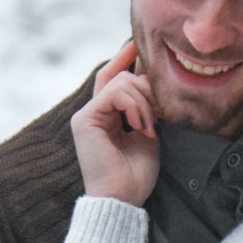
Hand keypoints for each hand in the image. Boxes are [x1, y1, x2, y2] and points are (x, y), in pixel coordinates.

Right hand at [71, 40, 158, 205]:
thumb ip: (146, 108)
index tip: (136, 43)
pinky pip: (115, 93)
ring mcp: (86, 115)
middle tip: (158, 117)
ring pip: (121, 82)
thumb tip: (152, 80)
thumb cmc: (136, 174)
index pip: (112, 77)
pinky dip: (134, 106)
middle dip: (147, 89)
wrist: (122, 198)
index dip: (123, 58)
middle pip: (121, 77)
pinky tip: (139, 126)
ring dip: (145, 103)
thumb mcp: (147, 133)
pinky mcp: (84, 119)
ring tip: (149, 128)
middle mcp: (92, 112)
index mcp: (106, 116)